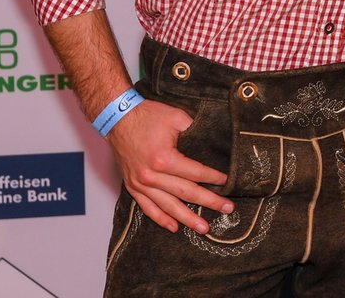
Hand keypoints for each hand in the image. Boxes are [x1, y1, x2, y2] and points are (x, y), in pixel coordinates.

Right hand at [106, 97, 232, 233]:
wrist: (117, 119)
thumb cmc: (147, 116)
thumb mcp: (177, 117)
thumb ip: (195, 131)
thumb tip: (213, 143)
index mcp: (164, 158)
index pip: (195, 173)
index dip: (214, 178)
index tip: (227, 182)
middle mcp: (151, 175)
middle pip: (186, 193)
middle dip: (209, 202)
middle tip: (227, 209)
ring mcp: (140, 184)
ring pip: (168, 206)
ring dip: (187, 218)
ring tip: (203, 228)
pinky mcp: (132, 187)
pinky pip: (147, 208)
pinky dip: (161, 219)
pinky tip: (174, 227)